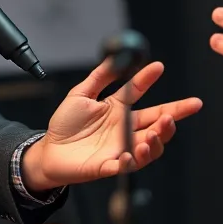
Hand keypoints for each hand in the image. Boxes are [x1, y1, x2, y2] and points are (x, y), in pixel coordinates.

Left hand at [21, 59, 201, 189]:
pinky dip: (132, 161)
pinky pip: (126, 166)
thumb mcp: (81, 94)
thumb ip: (99, 76)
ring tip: (155, 133)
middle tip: (174, 113)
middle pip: (156, 123)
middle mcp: (124, 130)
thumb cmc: (65, 124)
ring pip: (149, 148)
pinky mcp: (108, 166)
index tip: (158, 66)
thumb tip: (115, 57)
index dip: (149, 79)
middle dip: (172, 117)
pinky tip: (133, 152)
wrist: (48, 151)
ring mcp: (119, 149)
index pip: (140, 93)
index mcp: (118, 110)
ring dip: (157, 141)